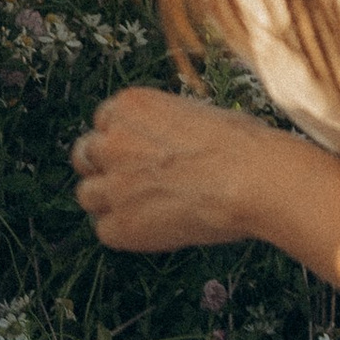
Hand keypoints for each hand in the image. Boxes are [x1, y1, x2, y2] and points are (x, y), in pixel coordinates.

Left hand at [71, 88, 281, 252]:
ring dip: (109, 202)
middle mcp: (112, 141)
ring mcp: (112, 184)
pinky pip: (105, 231)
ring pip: (87, 195)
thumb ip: (165, 129)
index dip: (119, 139)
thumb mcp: (199, 115)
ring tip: (145, 208)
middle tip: (129, 180)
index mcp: (131, 106)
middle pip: (84, 155)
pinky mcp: (118, 225)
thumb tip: (164, 145)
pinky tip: (155, 229)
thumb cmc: (244, 146)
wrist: (254, 181)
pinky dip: (125, 233)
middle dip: (102, 167)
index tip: (135, 152)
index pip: (103, 121)